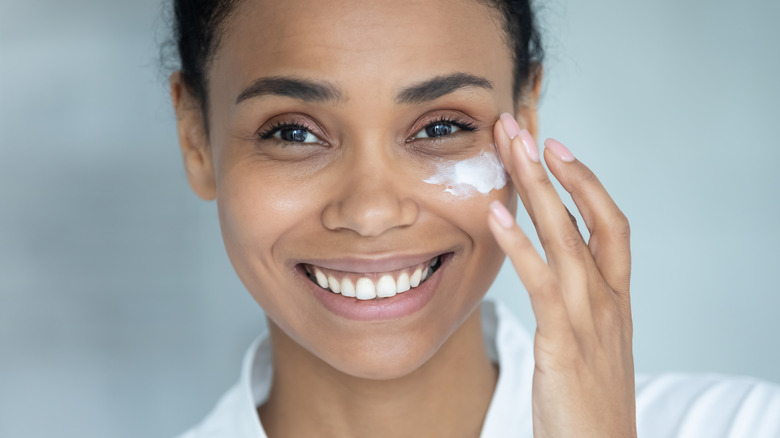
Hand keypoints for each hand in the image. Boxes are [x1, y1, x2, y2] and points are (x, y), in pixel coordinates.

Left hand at [487, 113, 636, 437]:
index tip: (556, 148)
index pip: (610, 223)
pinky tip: (494, 215)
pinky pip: (542, 281)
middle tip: (521, 127)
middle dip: (554, 168)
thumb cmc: (588, 400)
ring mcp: (590, 317)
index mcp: (615, 297)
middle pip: (587, 216)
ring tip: (510, 148)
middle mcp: (608, 299)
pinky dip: (519, 244)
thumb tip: (550, 271)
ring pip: (566, 237)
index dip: (586, 182)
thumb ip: (575, 303)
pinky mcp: (565, 341)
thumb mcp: (590, 341)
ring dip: (537, 188)